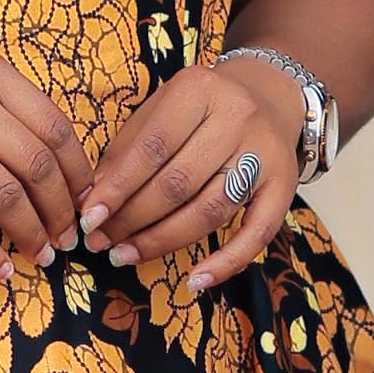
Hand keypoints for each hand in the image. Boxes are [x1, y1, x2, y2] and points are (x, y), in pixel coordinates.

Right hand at [0, 41, 89, 268]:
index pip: (55, 126)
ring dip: (31, 233)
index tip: (86, 200)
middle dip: (62, 210)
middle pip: (38, 164)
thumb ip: (0, 104)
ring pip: (5, 195)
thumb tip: (52, 159)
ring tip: (41, 255)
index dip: (79, 171)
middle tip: (70, 238)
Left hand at [82, 61, 298, 294]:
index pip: (151, 148)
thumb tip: (94, 201)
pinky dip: (226, 263)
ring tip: (127, 255)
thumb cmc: (200, 108)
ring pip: (209, 211)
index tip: (88, 217)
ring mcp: (264, 153)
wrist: (268, 94)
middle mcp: (236, 117)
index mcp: (197, 90)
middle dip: (133, 219)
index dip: (118, 188)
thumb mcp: (160, 110)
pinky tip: (195, 281)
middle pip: (179, 183)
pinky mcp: (285, 185)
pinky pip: (256, 233)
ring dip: (163, 241)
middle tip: (102, 242)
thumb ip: (127, 150)